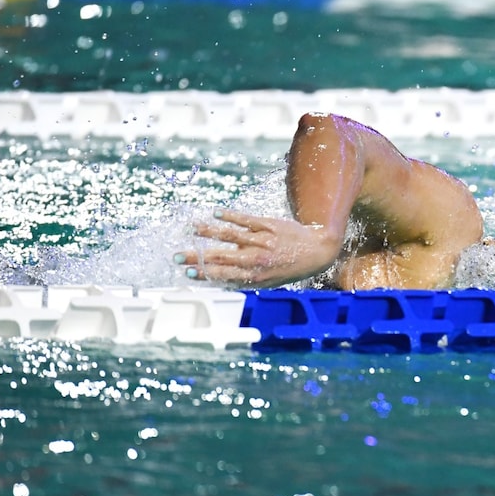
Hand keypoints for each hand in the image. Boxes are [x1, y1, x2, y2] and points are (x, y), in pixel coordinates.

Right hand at [174, 210, 340, 287]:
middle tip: (177, 256)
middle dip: (197, 257)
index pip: (222, 275)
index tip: (186, 272)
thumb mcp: (269, 282)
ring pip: (228, 235)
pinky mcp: (267, 225)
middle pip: (219, 257)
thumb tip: (221, 279)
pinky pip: (244, 219)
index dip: (203, 273)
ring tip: (190, 229)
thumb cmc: (290, 268)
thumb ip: (246, 279)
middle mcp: (255, 259)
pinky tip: (215, 213)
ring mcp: (260, 240)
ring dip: (207, 232)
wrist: (317, 251)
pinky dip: (228, 215)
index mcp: (254, 276)